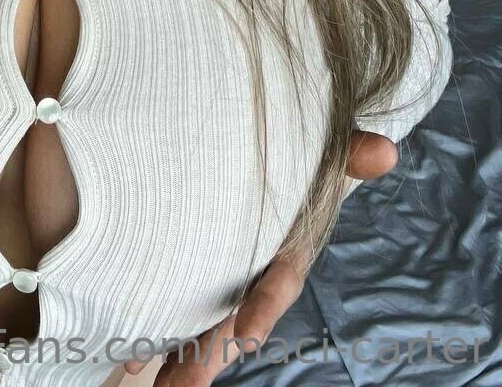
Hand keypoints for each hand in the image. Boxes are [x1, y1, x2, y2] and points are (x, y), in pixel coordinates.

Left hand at [121, 129, 397, 382]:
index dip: (264, 308)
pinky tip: (124, 357)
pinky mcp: (191, 269)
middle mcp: (252, 271)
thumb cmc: (297, 157)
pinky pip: (173, 304)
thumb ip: (349, 154)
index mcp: (284, 249)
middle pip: (231, 319)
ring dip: (178, 357)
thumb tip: (384, 152)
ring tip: (144, 382)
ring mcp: (220, 274)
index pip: (279, 284)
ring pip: (200, 322)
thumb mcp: (322, 153)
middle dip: (209, 354)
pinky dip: (153, 331)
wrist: (258, 145)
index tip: (246, 336)